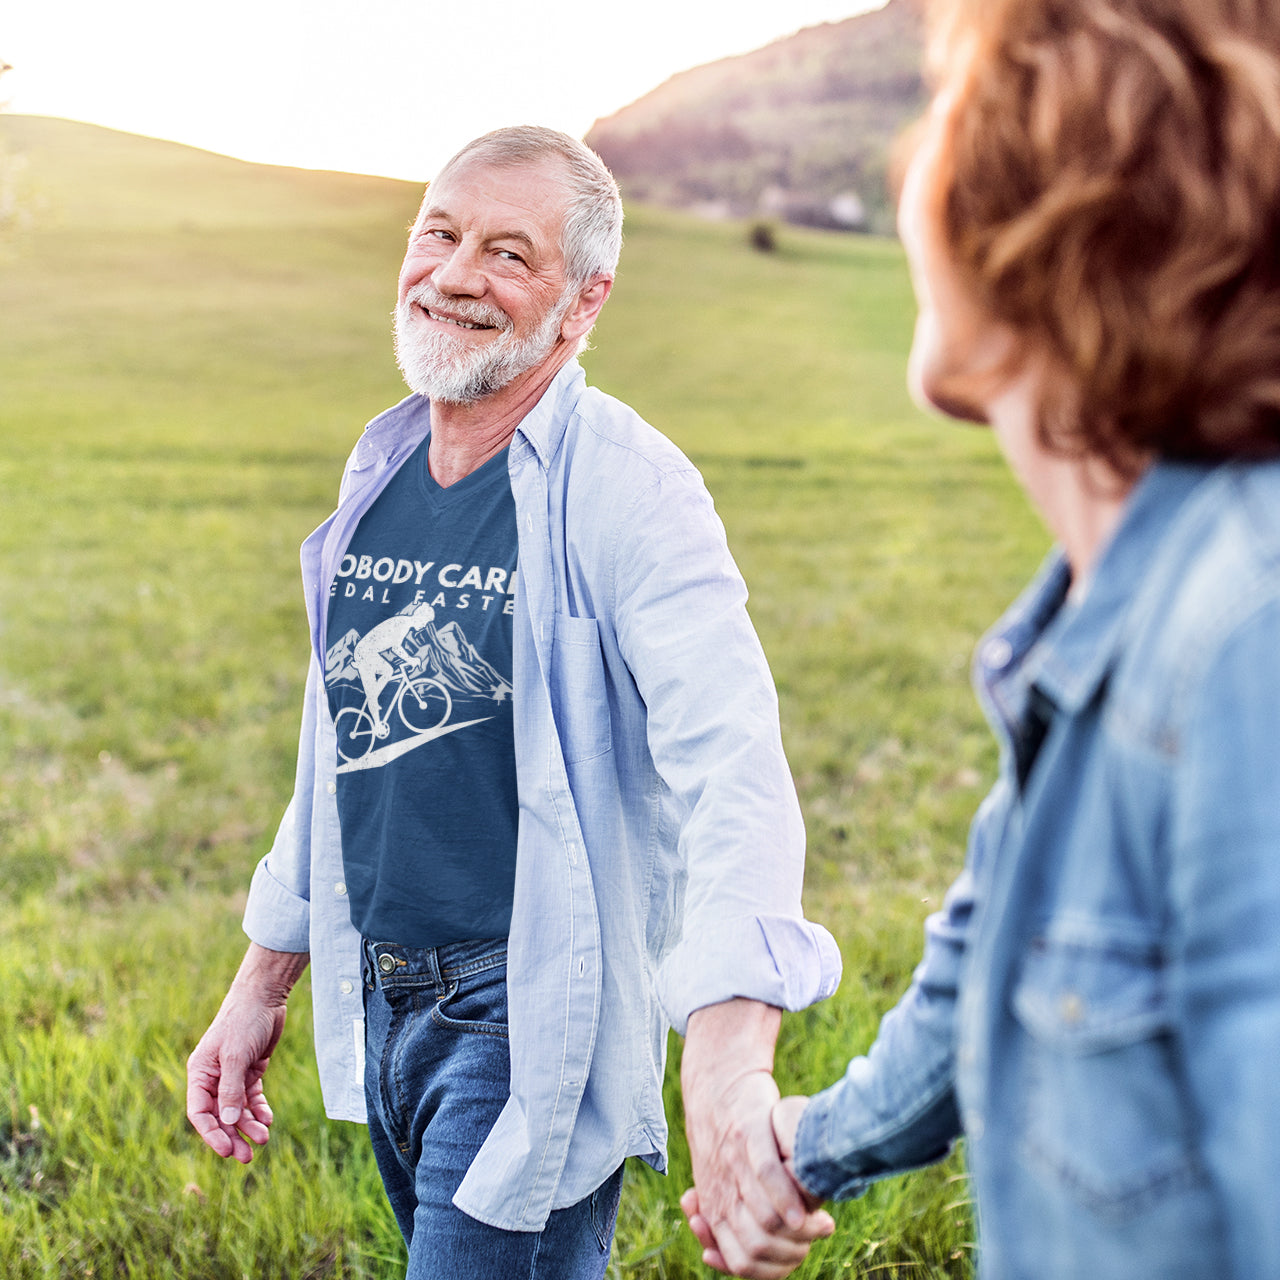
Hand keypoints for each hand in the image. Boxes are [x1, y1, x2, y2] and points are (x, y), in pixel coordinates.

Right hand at [186, 944, 307, 1162]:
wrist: (265, 995)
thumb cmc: (244, 1021)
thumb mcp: (236, 1055)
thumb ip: (231, 1089)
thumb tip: (227, 1122)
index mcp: (200, 1074)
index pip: (200, 1113)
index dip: (212, 1134)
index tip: (226, 1150)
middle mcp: (213, 1077)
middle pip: (220, 1116)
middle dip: (232, 1136)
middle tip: (247, 1157)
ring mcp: (233, 1075)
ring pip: (237, 1109)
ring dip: (248, 1125)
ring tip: (263, 1138)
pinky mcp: (251, 1070)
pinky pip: (251, 1097)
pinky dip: (258, 1109)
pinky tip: (267, 1119)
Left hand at [680, 1001, 834, 1277]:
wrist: (716, 1085)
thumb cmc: (724, 1140)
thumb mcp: (715, 1183)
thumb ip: (721, 1219)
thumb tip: (714, 1258)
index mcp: (714, 1207)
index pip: (740, 1262)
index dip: (773, 1270)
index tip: (797, 1256)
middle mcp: (721, 1190)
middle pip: (755, 1249)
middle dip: (790, 1253)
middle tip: (813, 1239)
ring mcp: (734, 1163)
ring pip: (764, 1221)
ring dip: (799, 1231)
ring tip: (821, 1222)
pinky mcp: (748, 1131)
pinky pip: (767, 1173)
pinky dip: (788, 1197)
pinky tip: (806, 1207)